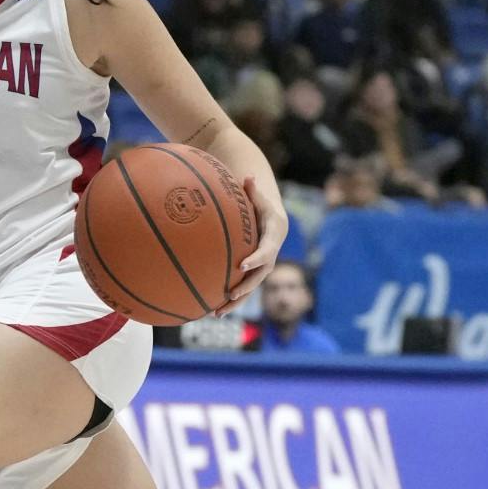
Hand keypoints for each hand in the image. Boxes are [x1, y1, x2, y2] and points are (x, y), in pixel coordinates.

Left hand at [224, 175, 285, 305]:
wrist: (275, 223)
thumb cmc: (263, 207)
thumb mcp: (260, 199)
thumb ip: (253, 191)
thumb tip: (248, 176)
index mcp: (273, 239)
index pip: (266, 251)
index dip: (256, 259)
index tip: (242, 265)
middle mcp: (270, 257)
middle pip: (259, 277)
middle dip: (245, 287)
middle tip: (231, 293)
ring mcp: (262, 269)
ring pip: (250, 289)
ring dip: (235, 302)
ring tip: (218, 312)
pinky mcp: (253, 275)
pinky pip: (243, 289)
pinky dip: (230, 301)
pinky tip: (212, 311)